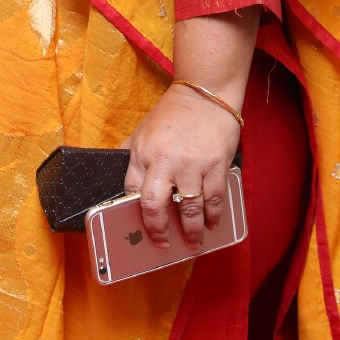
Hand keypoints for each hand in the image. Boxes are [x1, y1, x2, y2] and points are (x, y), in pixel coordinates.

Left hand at [121, 85, 240, 250]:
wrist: (205, 95)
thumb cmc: (172, 114)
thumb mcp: (143, 130)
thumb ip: (133, 153)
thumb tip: (123, 178)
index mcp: (143, 152)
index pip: (131, 190)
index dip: (133, 211)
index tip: (137, 225)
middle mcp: (164, 161)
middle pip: (154, 205)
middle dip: (157, 230)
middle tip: (161, 244)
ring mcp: (191, 165)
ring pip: (188, 209)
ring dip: (190, 232)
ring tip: (191, 243)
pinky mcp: (216, 166)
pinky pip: (213, 200)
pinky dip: (212, 217)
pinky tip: (210, 224)